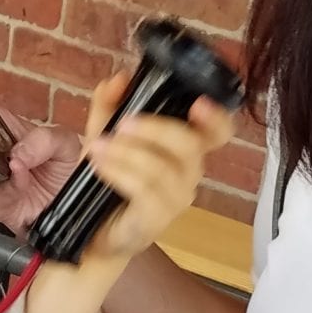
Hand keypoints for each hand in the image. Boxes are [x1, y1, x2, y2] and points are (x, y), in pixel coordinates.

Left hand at [75, 81, 235, 270]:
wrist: (93, 232)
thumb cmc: (108, 183)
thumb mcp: (104, 136)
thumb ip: (109, 107)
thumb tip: (118, 80)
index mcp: (185, 149)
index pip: (218, 132)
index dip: (216, 118)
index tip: (198, 103)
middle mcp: (189, 173)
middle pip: (191, 145)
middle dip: (156, 129)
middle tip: (123, 123)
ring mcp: (176, 199)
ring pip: (163, 168)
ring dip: (127, 152)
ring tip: (96, 146)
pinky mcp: (156, 219)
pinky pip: (144, 190)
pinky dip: (119, 172)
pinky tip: (99, 164)